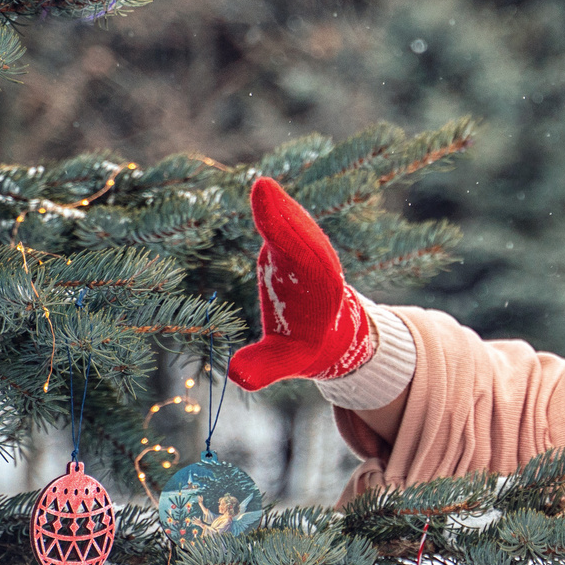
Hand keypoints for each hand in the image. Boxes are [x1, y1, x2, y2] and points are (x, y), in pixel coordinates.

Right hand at [227, 176, 376, 390]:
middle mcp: (318, 273)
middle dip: (286, 219)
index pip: (308, 271)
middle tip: (264, 189)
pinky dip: (277, 210)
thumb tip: (239, 376)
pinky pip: (289, 226)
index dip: (291, 248)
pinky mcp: (296, 247)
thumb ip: (264, 367)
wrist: (325, 332)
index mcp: (319, 299)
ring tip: (264, 187)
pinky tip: (264, 190)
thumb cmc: (301, 349)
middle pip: (305, 242)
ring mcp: (309, 256)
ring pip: (299, 228)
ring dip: (282, 208)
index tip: (275, 234)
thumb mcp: (285, 360)